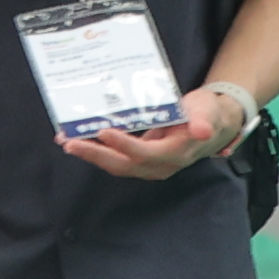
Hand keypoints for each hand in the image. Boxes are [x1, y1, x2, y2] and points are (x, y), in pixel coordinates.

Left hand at [62, 86, 234, 183]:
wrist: (211, 125)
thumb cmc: (207, 115)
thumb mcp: (208, 113)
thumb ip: (203, 121)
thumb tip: (202, 131)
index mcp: (174, 153)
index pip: (145, 153)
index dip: (124, 145)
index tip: (105, 131)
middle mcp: (159, 165)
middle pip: (123, 165)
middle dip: (95, 155)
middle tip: (70, 143)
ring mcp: (148, 165)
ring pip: (115, 164)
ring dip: (90, 154)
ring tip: (66, 141)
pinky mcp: (139, 159)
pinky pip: (115, 158)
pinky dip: (96, 150)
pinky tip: (79, 139)